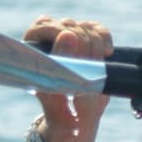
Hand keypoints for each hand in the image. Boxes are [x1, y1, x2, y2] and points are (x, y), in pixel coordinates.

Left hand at [24, 14, 111, 141]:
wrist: (76, 117)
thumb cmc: (60, 107)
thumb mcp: (58, 91)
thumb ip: (62, 64)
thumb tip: (68, 35)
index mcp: (33, 49)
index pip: (44, 26)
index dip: (61, 36)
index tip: (77, 56)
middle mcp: (49, 38)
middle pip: (68, 25)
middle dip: (84, 47)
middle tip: (90, 69)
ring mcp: (69, 35)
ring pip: (85, 27)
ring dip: (95, 46)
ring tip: (97, 68)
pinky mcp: (87, 38)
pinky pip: (98, 29)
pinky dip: (105, 38)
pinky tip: (108, 53)